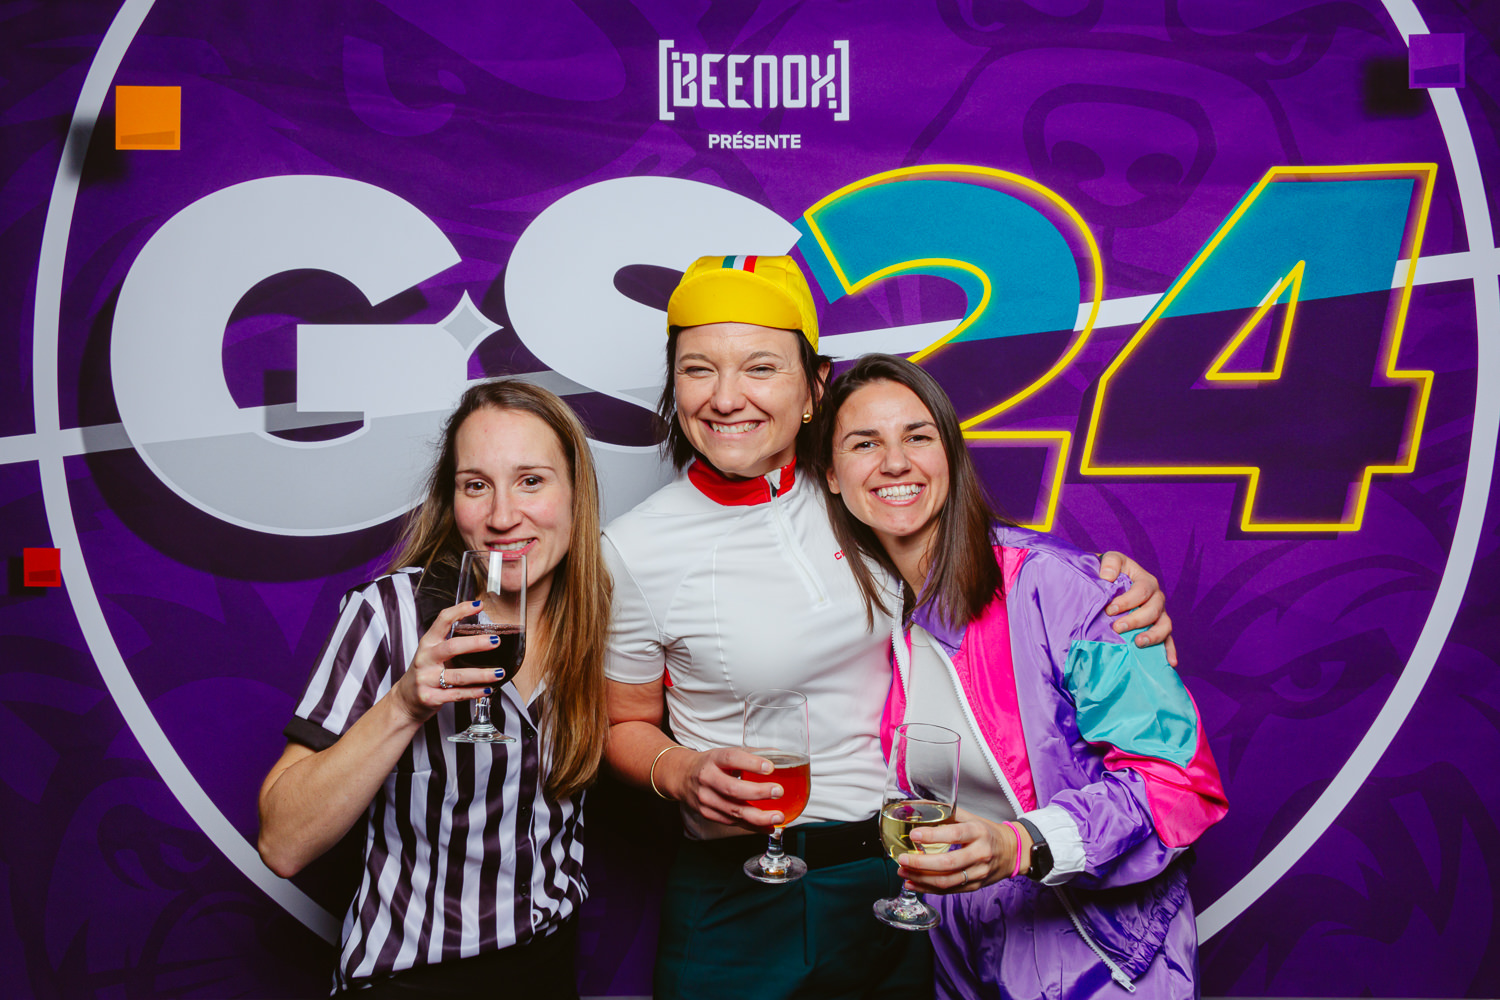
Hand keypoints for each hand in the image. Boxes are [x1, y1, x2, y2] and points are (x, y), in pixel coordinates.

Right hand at [390, 601, 503, 722]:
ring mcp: (426, 679)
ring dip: (481, 674)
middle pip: (452, 647)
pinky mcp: (430, 697)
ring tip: (499, 672)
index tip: (478, 605)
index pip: (443, 621)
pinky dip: (474, 692)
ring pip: (458, 675)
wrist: (405, 700)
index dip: (460, 611)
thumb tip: (483, 631)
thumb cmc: (425, 672)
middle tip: (496, 641)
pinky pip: (456, 694)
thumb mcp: (432, 652)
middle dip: (476, 643)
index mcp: (428, 643)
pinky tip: (487, 689)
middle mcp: (425, 658)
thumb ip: (451, 641)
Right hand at [658, 745, 787, 831]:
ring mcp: (706, 799)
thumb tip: (780, 756)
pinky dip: (752, 826)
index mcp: (714, 759)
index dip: (751, 763)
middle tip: (779, 792)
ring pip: (733, 810)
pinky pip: (732, 822)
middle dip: (759, 792)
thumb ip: (751, 755)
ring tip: (778, 816)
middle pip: (733, 789)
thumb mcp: (725, 754)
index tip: (770, 767)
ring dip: (758, 816)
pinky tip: (767, 826)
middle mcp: (707, 778)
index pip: (732, 759)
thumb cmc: (711, 764)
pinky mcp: (708, 814)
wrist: (682, 777)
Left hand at [896, 806, 1024, 892]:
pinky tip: (913, 883)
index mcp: (978, 832)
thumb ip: (947, 815)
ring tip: (903, 871)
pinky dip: (928, 889)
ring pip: (947, 881)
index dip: (933, 836)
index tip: (914, 835)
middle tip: (902, 859)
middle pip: (948, 863)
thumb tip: (918, 808)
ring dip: (921, 879)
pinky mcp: (974, 886)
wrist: (1013, 852)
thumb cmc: (988, 832)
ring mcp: (978, 873)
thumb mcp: (972, 818)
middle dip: (921, 863)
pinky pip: (949, 890)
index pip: (954, 834)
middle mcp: (980, 854)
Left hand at [1098, 551, 1176, 666]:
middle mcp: (1156, 598)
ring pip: (1164, 625)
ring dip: (1153, 635)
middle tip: (1117, 627)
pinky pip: (1168, 640)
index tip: (1110, 610)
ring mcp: (1159, 614)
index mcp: (1146, 581)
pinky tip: (1170, 663)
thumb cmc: (1110, 573)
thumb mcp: (1110, 560)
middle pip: (1153, 610)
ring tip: (1138, 643)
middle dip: (1136, 620)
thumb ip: (1110, 563)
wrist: (1109, 584)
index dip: (1127, 601)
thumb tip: (1107, 577)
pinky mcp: (1158, 628)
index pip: (1141, 591)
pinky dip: (1170, 651)